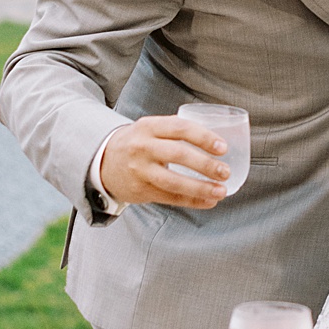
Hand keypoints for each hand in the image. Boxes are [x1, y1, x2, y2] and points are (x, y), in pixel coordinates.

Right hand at [98, 115, 229, 208]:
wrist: (103, 161)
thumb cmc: (138, 142)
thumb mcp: (151, 128)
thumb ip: (177, 131)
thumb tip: (217, 140)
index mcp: (149, 126)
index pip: (180, 128)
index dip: (204, 137)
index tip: (223, 148)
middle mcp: (143, 147)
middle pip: (178, 155)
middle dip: (205, 165)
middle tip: (225, 172)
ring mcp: (140, 171)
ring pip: (173, 182)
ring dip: (200, 188)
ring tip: (221, 191)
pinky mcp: (140, 191)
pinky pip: (169, 198)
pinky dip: (192, 200)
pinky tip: (208, 201)